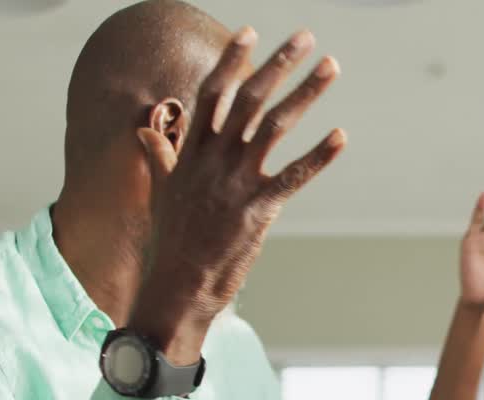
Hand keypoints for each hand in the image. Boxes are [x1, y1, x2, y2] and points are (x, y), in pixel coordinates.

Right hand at [130, 27, 344, 360]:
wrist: (177, 284)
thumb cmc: (172, 240)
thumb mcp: (161, 191)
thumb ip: (159, 156)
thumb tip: (143, 131)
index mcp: (192, 152)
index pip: (214, 94)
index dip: (233, 62)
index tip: (250, 31)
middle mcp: (214, 160)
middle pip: (250, 100)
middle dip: (279, 64)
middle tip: (306, 37)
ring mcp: (236, 184)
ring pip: (276, 127)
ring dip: (307, 93)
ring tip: (331, 67)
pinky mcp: (257, 210)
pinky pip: (294, 177)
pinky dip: (319, 156)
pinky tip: (340, 136)